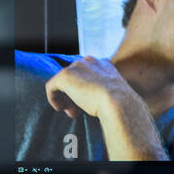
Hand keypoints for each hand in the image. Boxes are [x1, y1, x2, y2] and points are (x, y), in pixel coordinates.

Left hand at [45, 56, 167, 160]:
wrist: (119, 103)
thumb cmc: (121, 106)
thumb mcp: (115, 96)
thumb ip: (105, 94)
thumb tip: (95, 103)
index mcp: (104, 65)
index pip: (88, 73)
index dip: (84, 90)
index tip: (87, 104)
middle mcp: (89, 61)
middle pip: (74, 77)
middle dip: (74, 95)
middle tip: (76, 111)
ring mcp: (77, 67)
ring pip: (63, 82)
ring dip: (65, 98)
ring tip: (72, 112)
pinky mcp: (65, 76)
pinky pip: (52, 86)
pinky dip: (53, 98)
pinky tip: (60, 109)